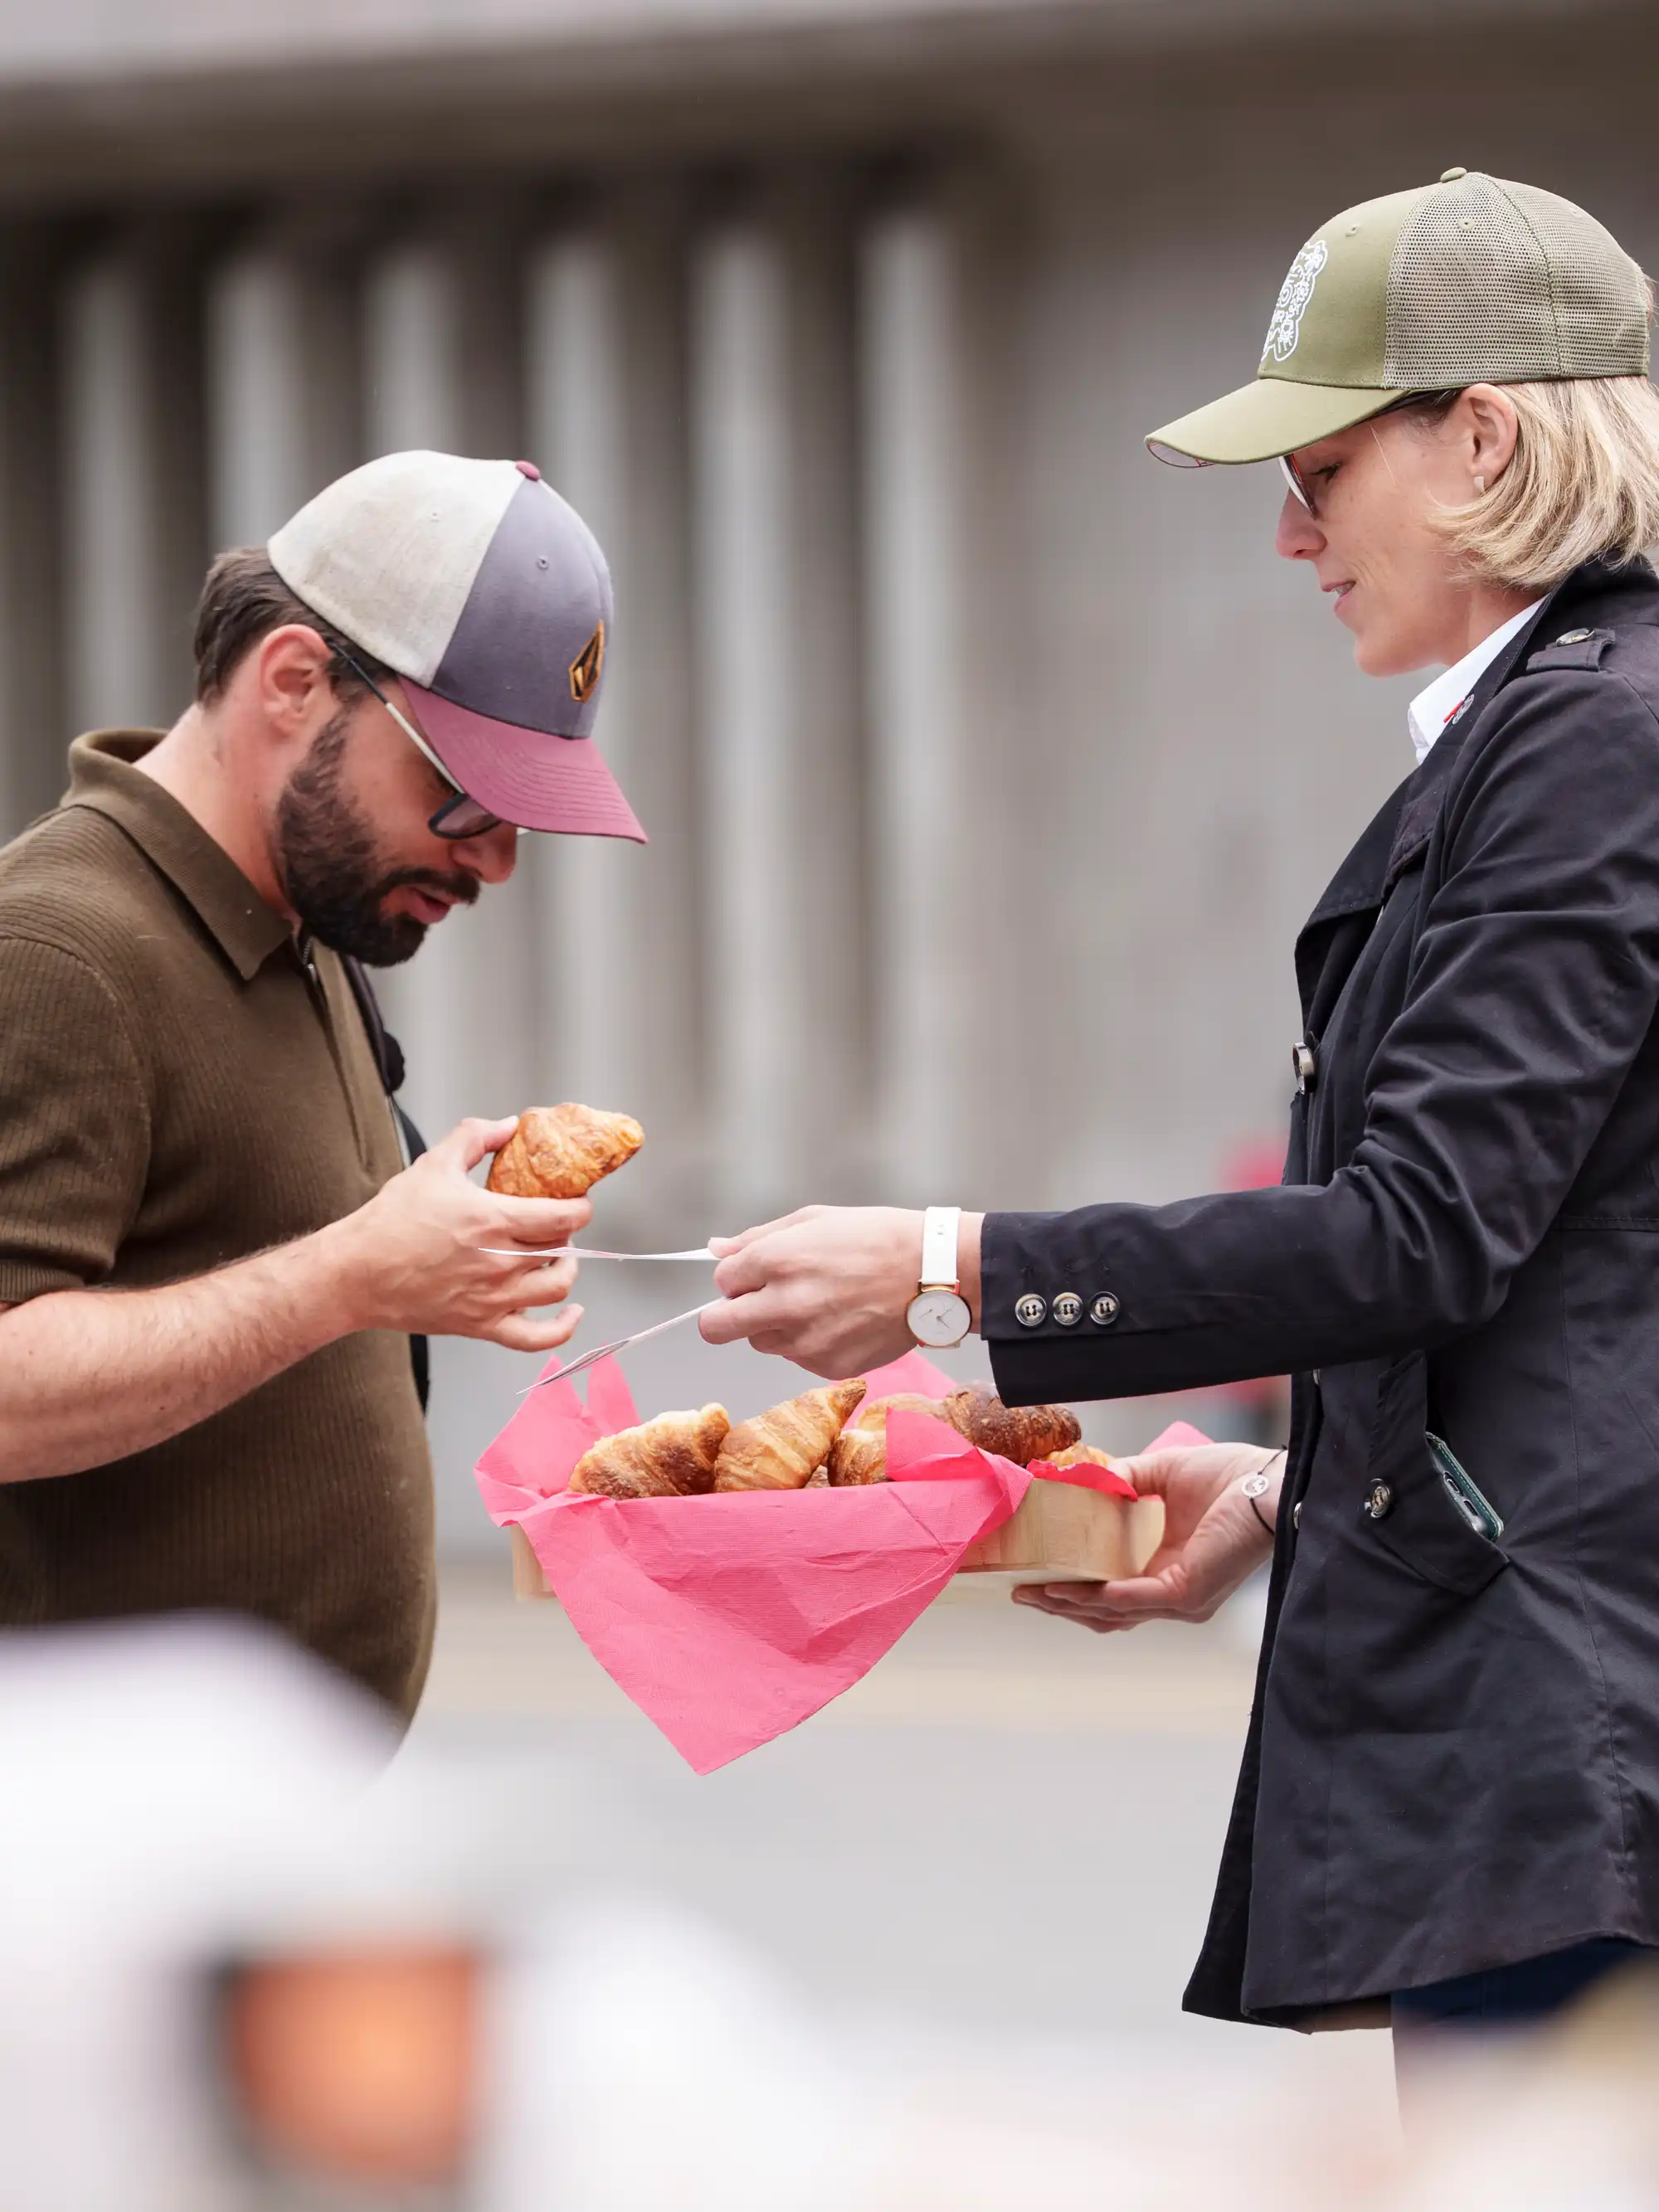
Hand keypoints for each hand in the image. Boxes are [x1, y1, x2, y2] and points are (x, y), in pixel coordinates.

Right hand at [327, 1117, 590, 1353]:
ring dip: (566, 1270)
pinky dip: (561, 1329)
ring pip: (556, 1288)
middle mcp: (500, 1263)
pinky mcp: (480, 1325)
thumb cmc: (390, 1221)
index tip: (577, 1202)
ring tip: (557, 1258)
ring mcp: (492, 1299)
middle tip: (553, 1224)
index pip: (564, 1216)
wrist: (356, 1273)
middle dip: (566, 1234)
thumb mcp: (433, 1164)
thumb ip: (474, 1137)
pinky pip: (536, 1338)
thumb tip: (507, 1125)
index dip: (580, 1208)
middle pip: (561, 1249)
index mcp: (493, 1221)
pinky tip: (571, 1313)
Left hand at [703, 1205, 976, 1375]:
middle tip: (754, 1304)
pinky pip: (797, 1358)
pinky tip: (841, 1320)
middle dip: (727, 1315)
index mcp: (776, 1260)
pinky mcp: (828, 1366)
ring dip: (774, 1326)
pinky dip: (808, 1342)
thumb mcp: (815, 1220)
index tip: (756, 1273)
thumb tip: (717, 1249)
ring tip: (818, 1304)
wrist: (934, 1274)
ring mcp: (806, 1342)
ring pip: (761, 1342)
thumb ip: (758, 1237)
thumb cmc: (879, 1238)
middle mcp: (784, 1305)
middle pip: (717, 1328)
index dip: (738, 1276)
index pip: (722, 1281)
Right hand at [1014, 1443, 1281, 1632]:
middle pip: (1103, 1613)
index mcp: (1166, 1569)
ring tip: (1032, 1592)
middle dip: (1058, 1604)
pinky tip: (1069, 1588)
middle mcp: (1171, 1594)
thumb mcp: (1162, 1474)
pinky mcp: (1187, 1594)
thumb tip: (1085, 1478)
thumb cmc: (1230, 1478)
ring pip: (1111, 1613)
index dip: (1070, 1587)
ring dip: (1068, 1604)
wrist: (1271, 1483)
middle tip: (1019, 1591)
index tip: (1032, 1573)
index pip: (1110, 1591)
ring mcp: (1180, 1600)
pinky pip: (1133, 1601)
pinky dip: (1098, 1596)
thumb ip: (1125, 1479)